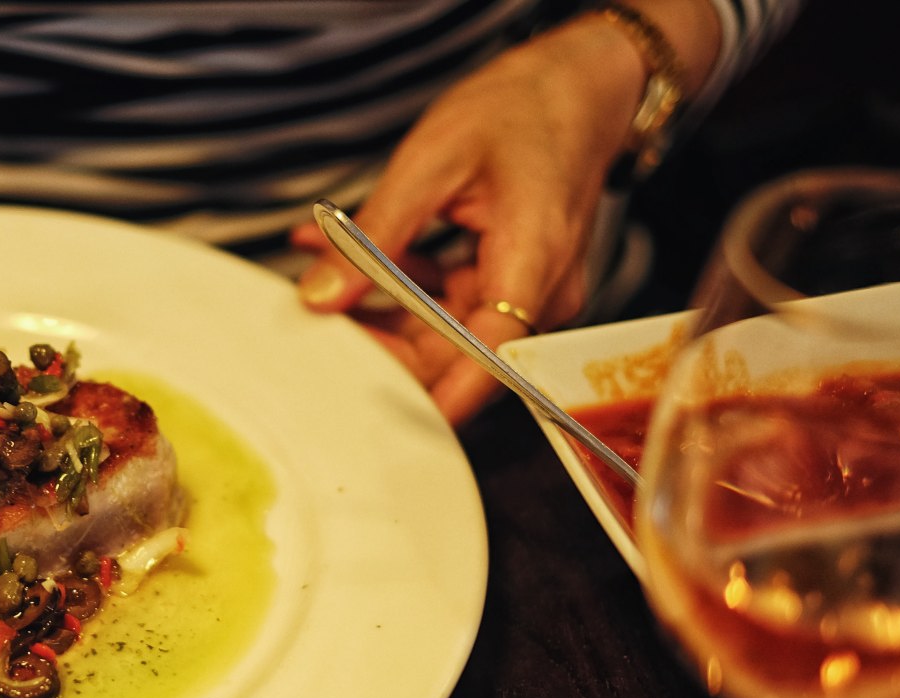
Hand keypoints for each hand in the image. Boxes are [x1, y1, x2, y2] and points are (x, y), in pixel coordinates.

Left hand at [293, 15, 650, 425]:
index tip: (378, 414)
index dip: (434, 396)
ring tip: (324, 278)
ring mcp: (530, 291)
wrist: (580, 81)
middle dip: (384, 347)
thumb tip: (323, 297)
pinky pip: (451, 305)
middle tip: (320, 326)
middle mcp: (542, 290)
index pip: (487, 356)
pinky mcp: (513, 283)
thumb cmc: (523, 105)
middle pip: (456, 355)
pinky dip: (401, 284)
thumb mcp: (432, 160)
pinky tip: (351, 258)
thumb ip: (375, 234)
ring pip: (444, 333)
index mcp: (534, 259)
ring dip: (381, 311)